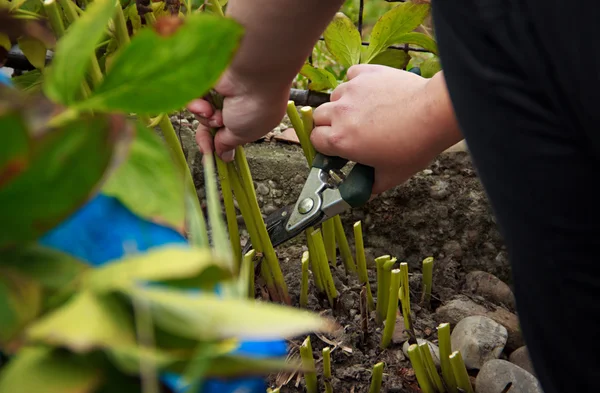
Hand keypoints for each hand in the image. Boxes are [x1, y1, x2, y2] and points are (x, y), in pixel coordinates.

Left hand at [187, 69, 289, 161]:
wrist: (251, 77)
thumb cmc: (256, 106)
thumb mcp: (242, 134)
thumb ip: (228, 144)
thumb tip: (225, 156)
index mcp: (249, 117)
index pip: (227, 133)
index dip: (218, 144)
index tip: (211, 154)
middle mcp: (235, 103)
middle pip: (210, 125)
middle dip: (206, 136)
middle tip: (205, 146)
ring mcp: (220, 92)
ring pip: (201, 113)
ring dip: (206, 119)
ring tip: (214, 115)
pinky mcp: (207, 81)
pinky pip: (193, 98)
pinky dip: (197, 105)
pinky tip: (206, 106)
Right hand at [311, 64, 459, 193]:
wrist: (434, 114)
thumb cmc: (414, 146)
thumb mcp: (390, 176)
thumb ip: (370, 187)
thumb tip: (363, 193)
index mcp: (341, 140)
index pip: (315, 140)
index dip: (324, 146)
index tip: (335, 148)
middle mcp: (340, 113)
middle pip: (319, 117)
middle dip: (328, 125)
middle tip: (347, 131)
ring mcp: (352, 90)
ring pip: (334, 96)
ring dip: (342, 104)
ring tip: (362, 111)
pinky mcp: (366, 73)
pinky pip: (351, 76)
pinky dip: (355, 83)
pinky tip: (369, 92)